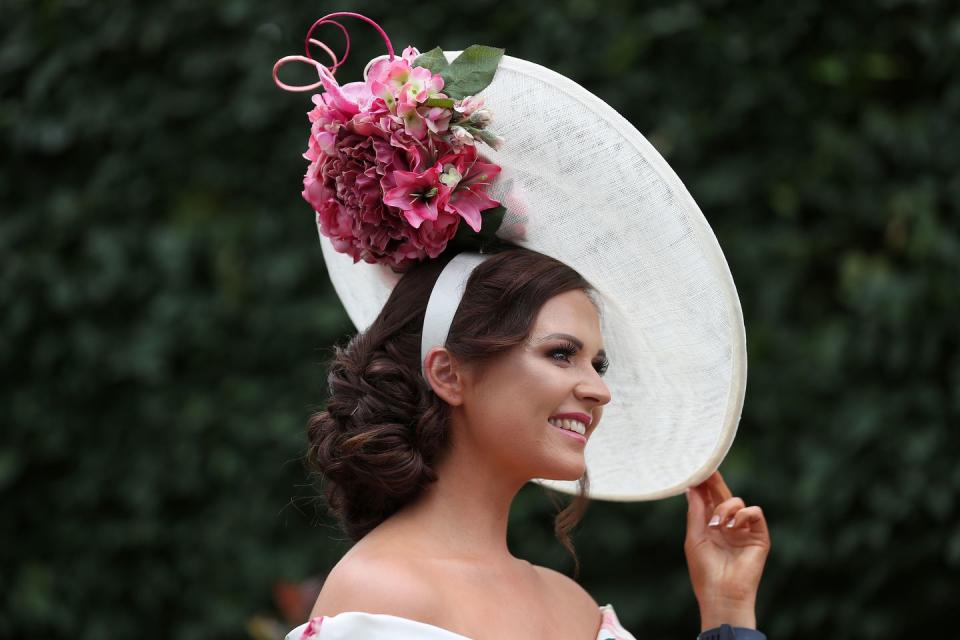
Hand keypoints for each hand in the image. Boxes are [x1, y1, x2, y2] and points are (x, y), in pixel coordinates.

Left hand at [684, 470, 770, 627]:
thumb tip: (692, 488)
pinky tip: (732, 525)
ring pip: (738, 502)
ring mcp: (744, 530)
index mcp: (711, 525)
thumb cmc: (704, 571)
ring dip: (725, 507)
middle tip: (707, 469)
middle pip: (723, 496)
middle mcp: (728, 525)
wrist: (722, 594)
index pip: (708, 499)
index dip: (703, 485)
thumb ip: (696, 512)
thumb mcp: (694, 538)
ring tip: (717, 524)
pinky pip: (755, 513)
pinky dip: (744, 514)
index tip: (694, 470)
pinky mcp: (759, 536)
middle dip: (715, 482)